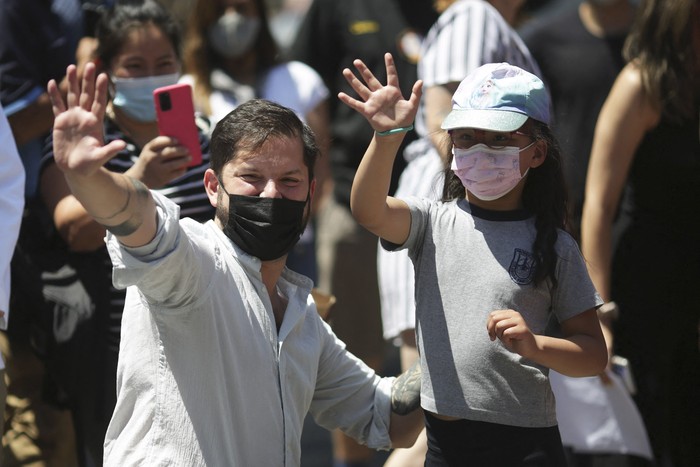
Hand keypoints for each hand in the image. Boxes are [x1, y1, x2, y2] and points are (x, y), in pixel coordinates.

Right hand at [48, 62, 125, 177]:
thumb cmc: (90, 165)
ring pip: (72, 96)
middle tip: (90, 64)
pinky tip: (52, 82)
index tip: (103, 75)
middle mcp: (84, 118)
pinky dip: (54, 95)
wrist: (76, 170)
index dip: (100, 89)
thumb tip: (122, 145)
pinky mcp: (61, 123)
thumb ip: (110, 150)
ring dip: (72, 82)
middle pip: (86, 95)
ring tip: (71, 66)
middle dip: (88, 80)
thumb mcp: (101, 157)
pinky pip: (57, 106)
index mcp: (95, 123)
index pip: (99, 102)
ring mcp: (73, 119)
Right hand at [126, 136, 191, 188]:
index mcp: (147, 150)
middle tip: (187, 149)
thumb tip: (180, 145)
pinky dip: (182, 170)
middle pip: (169, 152)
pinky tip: (184, 167)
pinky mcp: (163, 179)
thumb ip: (160, 148)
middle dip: (180, 150)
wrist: (138, 180)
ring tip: (189, 157)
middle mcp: (152, 159)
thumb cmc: (147, 162)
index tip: (177, 140)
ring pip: (174, 164)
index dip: (169, 140)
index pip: (159, 141)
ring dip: (184, 160)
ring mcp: (157, 169)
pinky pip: (176, 173)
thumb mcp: (148, 153)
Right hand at [338, 53, 421, 133]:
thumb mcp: (412, 106)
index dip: (389, 65)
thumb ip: (416, 93)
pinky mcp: (368, 111)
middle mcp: (381, 94)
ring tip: (345, 71)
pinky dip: (348, 100)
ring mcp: (373, 102)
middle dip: (363, 70)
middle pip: (370, 79)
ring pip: (361, 88)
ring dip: (353, 80)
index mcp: (393, 91)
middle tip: (356, 61)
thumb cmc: (405, 119)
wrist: (396, 132)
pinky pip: (356, 104)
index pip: (391, 75)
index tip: (387, 54)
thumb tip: (420, 81)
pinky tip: (340, 94)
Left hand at [486, 309, 537, 358]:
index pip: (492, 315)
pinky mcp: (522, 329)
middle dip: (492, 331)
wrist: (530, 348)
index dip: (489, 326)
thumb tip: (488, 325)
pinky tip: (512, 342)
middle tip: (495, 338)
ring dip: (500, 336)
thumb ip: (495, 325)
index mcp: (509, 313)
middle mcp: (515, 314)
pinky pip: (506, 333)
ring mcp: (519, 321)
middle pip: (494, 319)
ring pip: (499, 326)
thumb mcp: (501, 331)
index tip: (492, 335)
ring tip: (507, 339)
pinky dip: (505, 340)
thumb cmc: (514, 339)